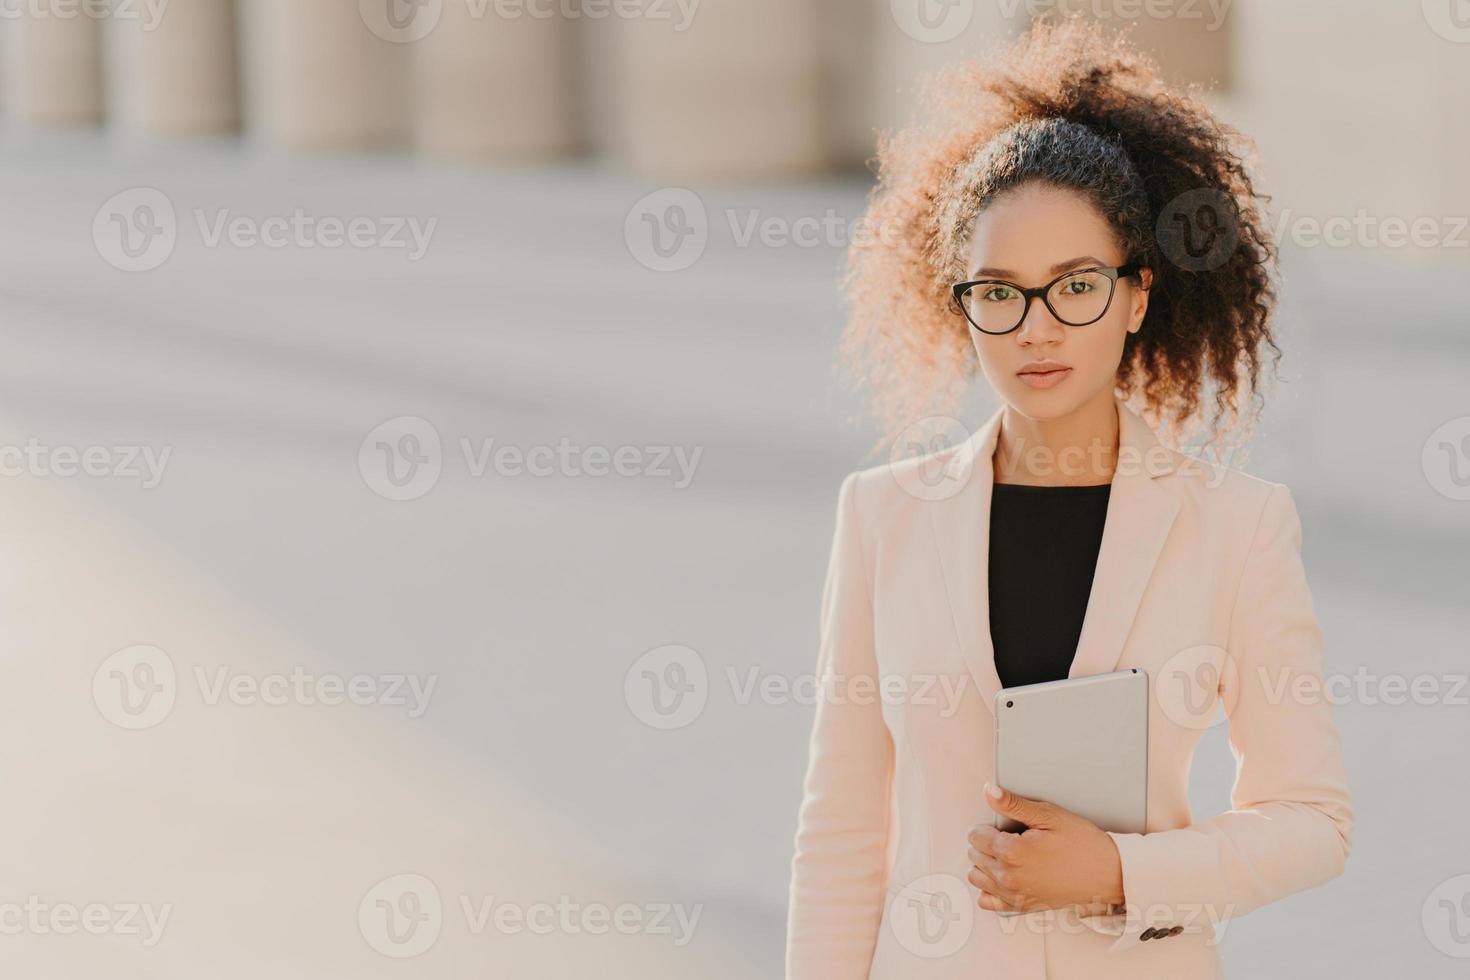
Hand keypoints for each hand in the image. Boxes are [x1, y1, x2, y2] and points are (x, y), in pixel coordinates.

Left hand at [966, 782, 1125, 914]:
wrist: (1107, 873)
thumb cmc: (1082, 844)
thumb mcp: (1048, 815)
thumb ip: (1013, 804)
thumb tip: (989, 792)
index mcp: (1012, 852)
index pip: (976, 836)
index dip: (986, 825)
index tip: (1002, 824)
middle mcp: (1009, 877)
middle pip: (975, 855)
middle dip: (985, 842)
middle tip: (1009, 836)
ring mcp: (1015, 895)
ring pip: (977, 877)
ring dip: (985, 863)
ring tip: (1006, 854)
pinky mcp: (1023, 906)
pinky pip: (989, 901)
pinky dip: (990, 888)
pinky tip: (1004, 876)